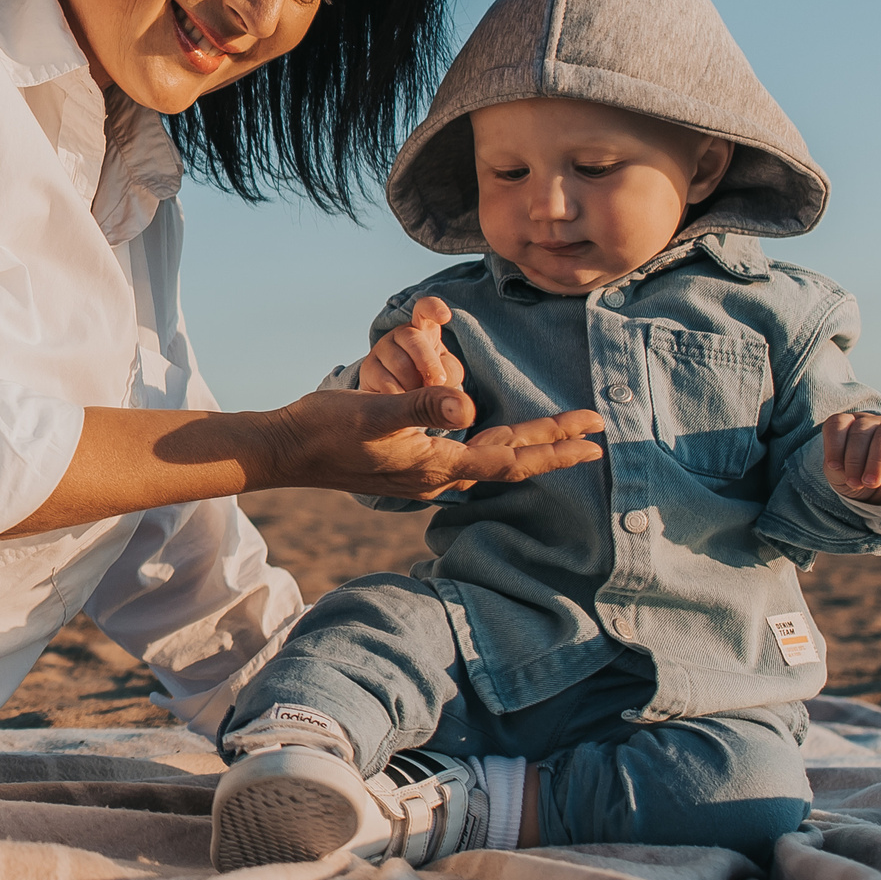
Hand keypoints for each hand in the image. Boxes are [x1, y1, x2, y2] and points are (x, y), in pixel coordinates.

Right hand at [265, 385, 604, 500]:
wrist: (285, 449)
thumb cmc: (326, 428)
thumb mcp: (374, 412)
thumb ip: (421, 405)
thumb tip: (467, 404)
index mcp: (437, 465)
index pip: (510, 457)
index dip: (554, 446)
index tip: (593, 437)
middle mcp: (438, 475)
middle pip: (510, 459)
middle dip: (554, 446)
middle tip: (596, 433)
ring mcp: (424, 472)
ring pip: (492, 458)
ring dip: (528, 446)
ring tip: (561, 435)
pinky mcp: (411, 462)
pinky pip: (469, 456)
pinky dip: (496, 445)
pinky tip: (499, 436)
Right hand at [357, 296, 465, 393]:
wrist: (400, 396)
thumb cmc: (429, 378)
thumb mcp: (447, 374)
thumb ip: (450, 372)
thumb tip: (439, 379)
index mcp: (422, 328)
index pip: (424, 309)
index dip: (433, 308)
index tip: (444, 317)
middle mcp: (399, 334)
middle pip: (413, 339)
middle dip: (428, 363)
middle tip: (437, 383)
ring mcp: (381, 349)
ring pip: (400, 364)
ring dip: (414, 385)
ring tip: (417, 394)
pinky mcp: (368, 368)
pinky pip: (386, 383)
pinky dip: (400, 396)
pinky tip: (403, 400)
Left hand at [822, 412, 880, 504]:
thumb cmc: (860, 479)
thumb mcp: (841, 477)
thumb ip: (836, 469)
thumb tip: (838, 466)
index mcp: (850, 426)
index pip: (838, 423)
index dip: (833, 444)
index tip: (834, 466)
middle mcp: (874, 423)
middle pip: (861, 430)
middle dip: (855, 459)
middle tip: (855, 482)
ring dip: (877, 461)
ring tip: (871, 482)